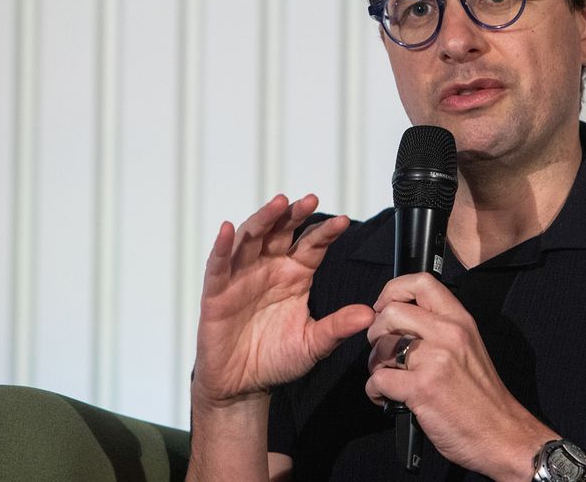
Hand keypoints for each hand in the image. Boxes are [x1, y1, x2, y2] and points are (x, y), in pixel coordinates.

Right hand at [193, 194, 374, 407]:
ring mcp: (242, 276)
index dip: (326, 233)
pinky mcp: (217, 291)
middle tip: (310, 200)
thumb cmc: (277, 360)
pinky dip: (223, 246)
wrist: (243, 385)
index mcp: (295, 276)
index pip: (312, 245)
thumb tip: (369, 315)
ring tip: (278, 203)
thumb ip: (337, 327)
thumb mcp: (313, 344)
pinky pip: (218, 264)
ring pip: (251, 238)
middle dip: (295, 214)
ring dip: (264, 218)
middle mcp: (269, 268)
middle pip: (282, 232)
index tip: (344, 222)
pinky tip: (229, 229)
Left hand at [364, 273, 554, 479]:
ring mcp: (435, 360)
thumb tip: (400, 319)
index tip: (384, 307)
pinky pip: (378, 380)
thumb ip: (440, 329)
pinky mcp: (422, 389)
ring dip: (375, 365)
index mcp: (460, 321)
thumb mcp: (469, 347)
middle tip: (385, 351)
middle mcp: (449, 334)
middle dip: (376, 333)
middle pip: (390, 313)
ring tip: (389, 378)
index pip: (421, 282)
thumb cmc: (482, 397)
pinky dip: (376, 392)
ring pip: (380, 347)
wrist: (502, 434)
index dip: (393, 290)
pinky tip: (388, 398)